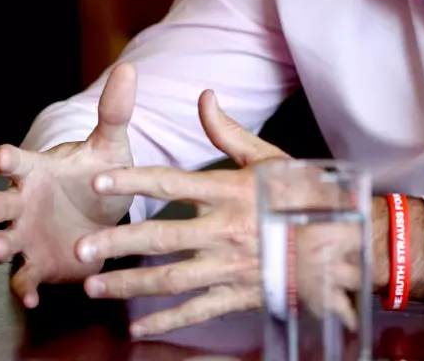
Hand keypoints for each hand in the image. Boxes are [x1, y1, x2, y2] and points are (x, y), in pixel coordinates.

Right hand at [0, 63, 137, 307]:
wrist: (104, 214)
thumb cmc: (99, 174)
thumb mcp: (111, 145)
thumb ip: (114, 112)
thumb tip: (129, 68)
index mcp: (38, 170)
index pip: (16, 161)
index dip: (7, 158)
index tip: (1, 156)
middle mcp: (23, 202)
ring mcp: (26, 235)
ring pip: (1, 241)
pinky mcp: (38, 264)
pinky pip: (24, 278)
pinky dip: (25, 287)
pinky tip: (31, 296)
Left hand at [74, 89, 290, 337]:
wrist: (343, 241)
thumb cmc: (304, 194)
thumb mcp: (268, 158)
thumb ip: (228, 131)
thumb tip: (204, 96)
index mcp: (231, 191)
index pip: (172, 183)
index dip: (133, 181)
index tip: (98, 182)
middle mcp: (227, 230)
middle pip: (161, 237)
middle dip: (117, 244)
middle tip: (80, 248)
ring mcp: (232, 266)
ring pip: (171, 279)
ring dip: (129, 285)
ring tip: (93, 288)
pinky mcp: (240, 294)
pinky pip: (198, 310)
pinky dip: (166, 321)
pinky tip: (138, 327)